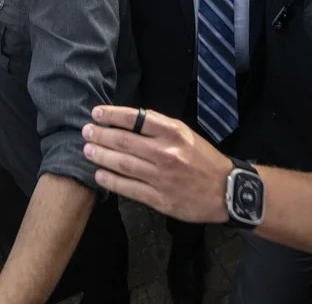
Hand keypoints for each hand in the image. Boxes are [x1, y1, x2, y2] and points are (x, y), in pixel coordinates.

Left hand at [82, 106, 230, 224]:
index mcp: (173, 132)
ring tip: (87, 151)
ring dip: (101, 156)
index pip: (136, 118)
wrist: (226, 190)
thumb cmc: (203, 159)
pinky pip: (129, 188)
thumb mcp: (186, 134)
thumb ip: (159, 127)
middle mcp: (166, 153)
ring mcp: (161, 177)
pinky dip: (111, 181)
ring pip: (123, 164)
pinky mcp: (159, 199)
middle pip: (124, 142)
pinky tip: (99, 175)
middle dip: (101, 135)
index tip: (96, 113)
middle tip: (85, 131)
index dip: (112, 115)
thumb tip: (128, 120)